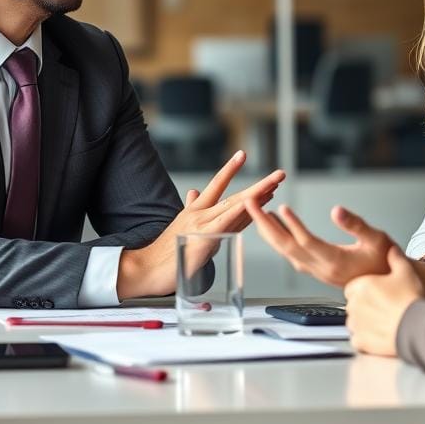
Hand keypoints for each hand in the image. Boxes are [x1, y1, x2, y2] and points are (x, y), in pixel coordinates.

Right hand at [116, 150, 283, 298]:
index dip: (230, 169)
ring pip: (235, 207)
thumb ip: (191, 208)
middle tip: (279, 174)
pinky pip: (225, 224)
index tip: (243, 154)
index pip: (216, 185)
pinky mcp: (203, 241)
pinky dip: (239, 214)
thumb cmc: (164, 252)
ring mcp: (202, 225)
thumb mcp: (180, 225)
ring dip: (257, 196)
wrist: (145, 268)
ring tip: (275, 185)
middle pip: (235, 195)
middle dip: (259, 185)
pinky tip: (251, 205)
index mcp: (196, 210)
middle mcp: (200, 213)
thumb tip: (194, 191)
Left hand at [248, 202, 395, 287]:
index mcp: (335, 261)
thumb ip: (356, 225)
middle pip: (287, 246)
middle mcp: (321, 268)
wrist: (387, 286)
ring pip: (286, 251)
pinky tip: (275, 225)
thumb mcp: (378, 239)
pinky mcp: (316, 269)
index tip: (280, 207)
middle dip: (265, 224)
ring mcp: (316, 270)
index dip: (293, 225)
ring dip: (268, 231)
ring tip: (255, 210)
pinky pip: (291, 253)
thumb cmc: (385, 262)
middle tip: (250, 203)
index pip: (307, 242)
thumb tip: (336, 211)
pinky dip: (279, 238)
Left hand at [344, 245, 424, 356]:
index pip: (352, 288)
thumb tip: (391, 250)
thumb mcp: (406, 272)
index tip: (376, 295)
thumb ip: (395, 258)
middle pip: (353, 305)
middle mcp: (354, 305)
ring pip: (354, 323)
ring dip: (364, 323)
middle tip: (382, 309)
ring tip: (382, 323)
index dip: (365, 291)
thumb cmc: (410, 300)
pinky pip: (358, 340)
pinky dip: (366, 339)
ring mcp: (356, 324)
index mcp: (361, 286)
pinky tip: (380, 335)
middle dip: (364, 307)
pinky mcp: (360, 341)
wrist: (417, 326)